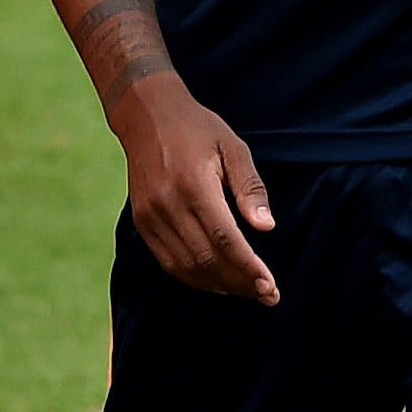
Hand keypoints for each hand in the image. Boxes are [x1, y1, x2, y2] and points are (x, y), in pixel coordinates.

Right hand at [111, 75, 277, 303]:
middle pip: (206, 259)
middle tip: (266, 294)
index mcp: (194, 185)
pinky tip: (216, 281)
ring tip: (246, 290)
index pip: (225, 238)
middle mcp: (168, 205)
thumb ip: (250, 188)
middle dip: (239, 282)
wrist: (147, 117)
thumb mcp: (234, 148)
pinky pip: (168, 261)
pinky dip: (193, 278)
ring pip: (186, 266)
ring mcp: (151, 216)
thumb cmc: (198, 130)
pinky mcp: (142, 222)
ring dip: (218, 284)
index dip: (248, 267)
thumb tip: (266, 227)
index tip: (269, 286)